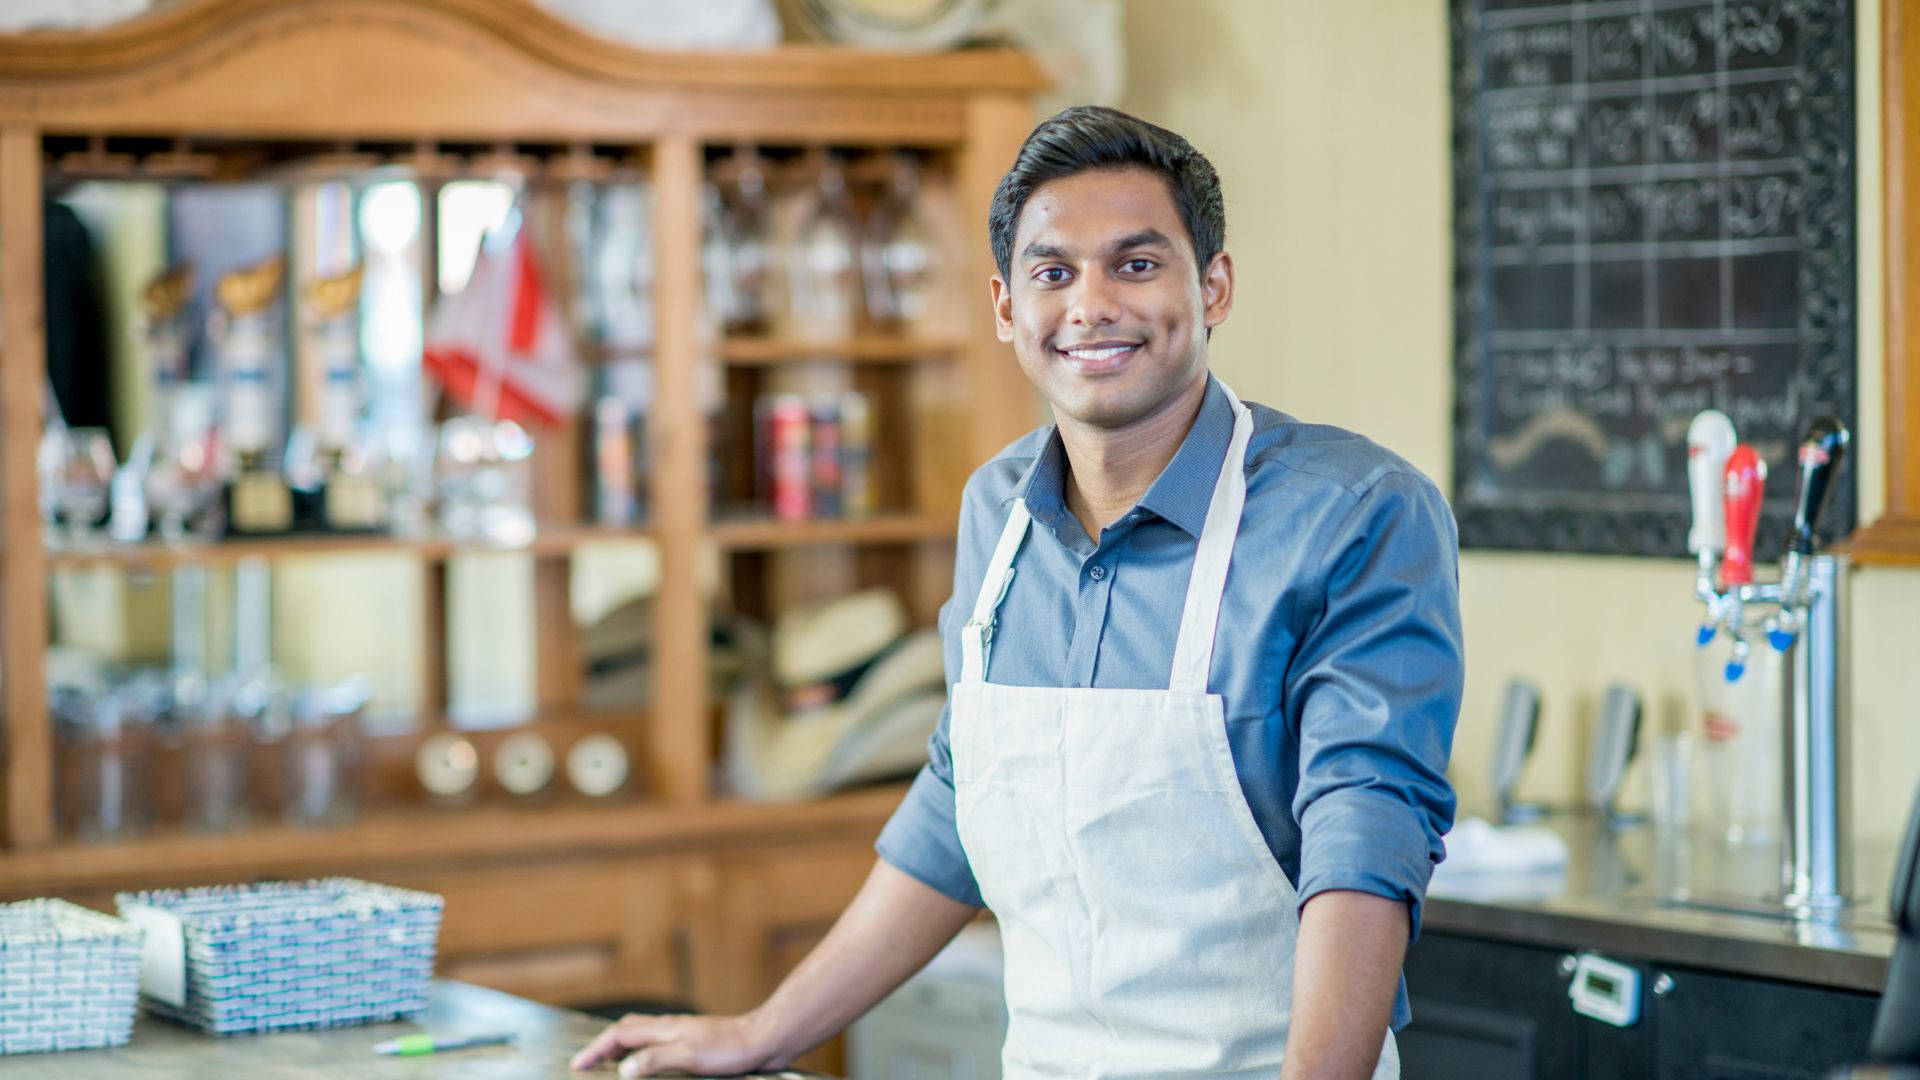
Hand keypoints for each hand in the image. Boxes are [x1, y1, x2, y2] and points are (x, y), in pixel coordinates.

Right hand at [569, 1011, 777, 1076]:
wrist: (761, 1040)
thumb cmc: (730, 1049)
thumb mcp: (689, 1056)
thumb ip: (655, 1060)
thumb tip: (623, 1068)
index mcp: (664, 1029)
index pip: (619, 1035)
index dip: (596, 1049)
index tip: (577, 1064)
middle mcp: (669, 1028)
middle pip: (627, 1030)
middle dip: (603, 1044)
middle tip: (588, 1063)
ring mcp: (681, 1034)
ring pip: (642, 1035)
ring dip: (621, 1047)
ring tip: (610, 1065)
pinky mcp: (693, 1043)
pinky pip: (657, 1044)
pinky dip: (641, 1052)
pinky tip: (648, 1065)